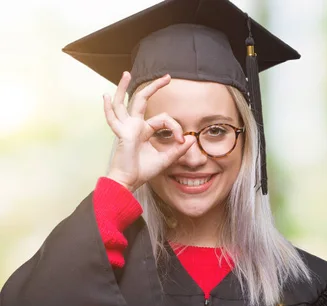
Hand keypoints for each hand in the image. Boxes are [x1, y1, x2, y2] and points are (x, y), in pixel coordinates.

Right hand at [103, 71, 195, 191]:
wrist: (129, 182)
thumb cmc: (143, 171)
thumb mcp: (166, 159)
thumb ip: (179, 149)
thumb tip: (192, 138)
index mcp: (144, 130)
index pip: (164, 119)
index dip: (175, 127)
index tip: (182, 140)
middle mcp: (134, 126)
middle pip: (142, 101)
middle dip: (154, 87)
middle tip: (167, 77)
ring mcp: (126, 128)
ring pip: (124, 103)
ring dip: (124, 88)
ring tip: (126, 73)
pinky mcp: (123, 134)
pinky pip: (114, 119)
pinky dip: (108, 108)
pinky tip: (105, 96)